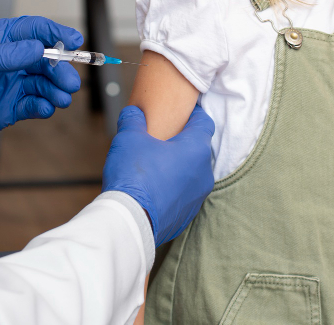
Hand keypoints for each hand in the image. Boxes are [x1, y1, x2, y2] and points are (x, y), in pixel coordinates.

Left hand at [0, 16, 82, 155]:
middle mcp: (6, 61)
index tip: (74, 40)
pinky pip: (32, 105)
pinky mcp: (7, 109)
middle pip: (45, 59)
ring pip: (42, 83)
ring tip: (61, 98)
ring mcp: (8, 85)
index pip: (33, 30)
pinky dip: (43, 106)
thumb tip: (38, 48)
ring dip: (55, 89)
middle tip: (68, 80)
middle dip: (60, 68)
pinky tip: (46, 108)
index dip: (56, 33)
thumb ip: (4, 55)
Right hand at [103, 105, 214, 245]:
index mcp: (196, 149)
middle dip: (181, 142)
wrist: (129, 221)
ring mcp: (197, 197)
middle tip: (161, 137)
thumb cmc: (134, 175)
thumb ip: (133, 119)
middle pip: (197, 149)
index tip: (181, 111)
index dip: (193, 114)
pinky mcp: (186, 215)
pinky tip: (152, 187)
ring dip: (177, 167)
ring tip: (154, 164)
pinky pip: (182, 194)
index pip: (204, 122)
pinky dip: (171, 188)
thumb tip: (134, 112)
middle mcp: (204, 173)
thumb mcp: (129, 137)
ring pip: (191, 173)